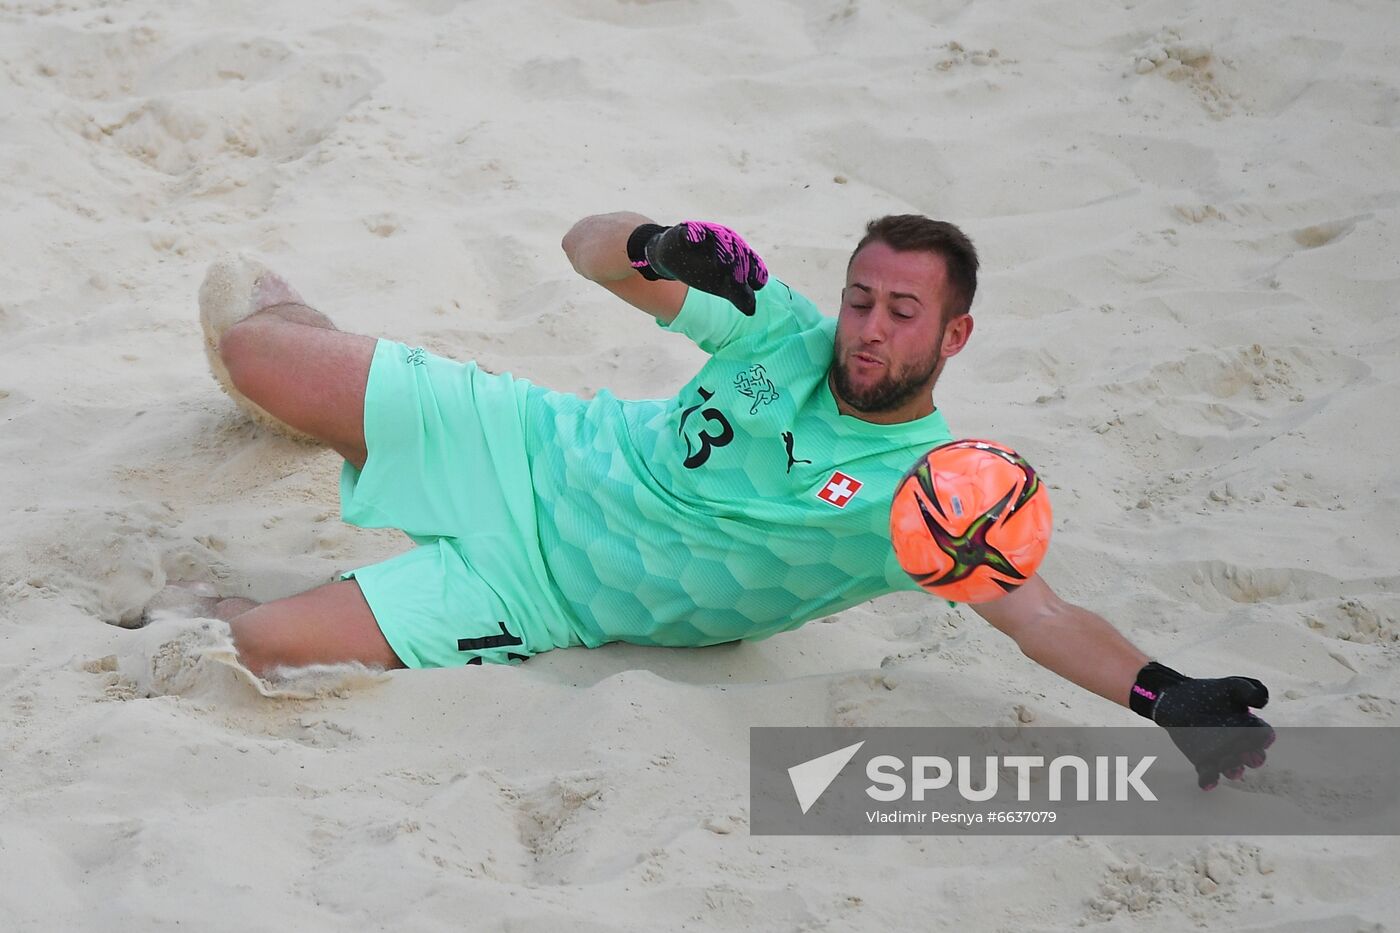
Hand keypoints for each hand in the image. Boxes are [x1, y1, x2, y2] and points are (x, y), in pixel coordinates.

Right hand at [627, 221, 768, 314]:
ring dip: (722, 247)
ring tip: (725, 261)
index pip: (751, 262)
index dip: (754, 273)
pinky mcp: (688, 231)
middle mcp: (725, 242)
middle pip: (737, 250)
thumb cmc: (703, 272)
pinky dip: (693, 235)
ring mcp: (707, 235)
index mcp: (738, 255)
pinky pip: (691, 232)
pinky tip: (692, 242)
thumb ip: (739, 296)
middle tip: (741, 278)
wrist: (674, 257)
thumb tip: (751, 311)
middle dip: (740, 263)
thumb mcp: (723, 286)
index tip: (756, 284)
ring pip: (718, 238)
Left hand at [1130, 662, 1275, 789]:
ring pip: (1232, 768)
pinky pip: (1208, 776)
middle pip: (1253, 757)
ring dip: (1233, 769)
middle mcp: (1241, 746)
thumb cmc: (1209, 692)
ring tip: (1229, 765)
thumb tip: (1262, 702)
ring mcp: (1222, 756)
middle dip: (1253, 758)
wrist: (1177, 698)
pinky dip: (1209, 781)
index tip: (1263, 735)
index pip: (1263, 736)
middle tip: (1248, 754)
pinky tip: (1207, 782)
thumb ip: (1249, 689)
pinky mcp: (1203, 762)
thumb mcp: (1231, 686)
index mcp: (1251, 728)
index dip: (1264, 737)